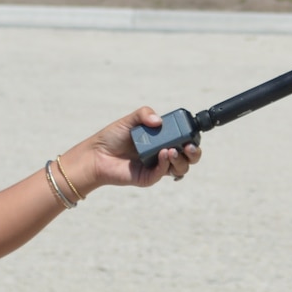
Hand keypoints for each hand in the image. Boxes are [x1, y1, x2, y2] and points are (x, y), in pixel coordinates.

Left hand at [63, 107, 201, 194]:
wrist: (97, 154)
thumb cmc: (113, 137)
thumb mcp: (130, 120)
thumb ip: (144, 114)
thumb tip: (159, 121)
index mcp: (163, 139)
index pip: (186, 140)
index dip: (192, 137)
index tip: (192, 132)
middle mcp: (164, 154)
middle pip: (190, 157)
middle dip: (195, 152)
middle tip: (189, 146)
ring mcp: (158, 167)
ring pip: (181, 167)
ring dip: (181, 159)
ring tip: (172, 150)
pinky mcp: (149, 177)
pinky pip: (164, 172)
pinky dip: (167, 163)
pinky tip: (164, 154)